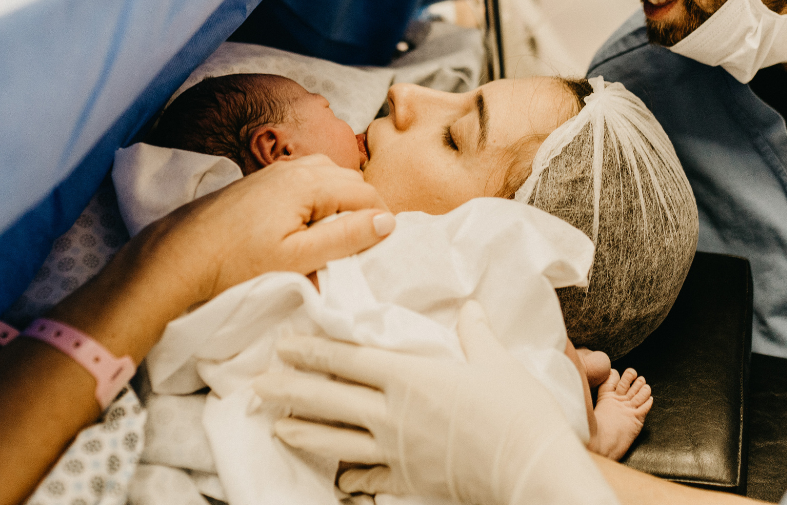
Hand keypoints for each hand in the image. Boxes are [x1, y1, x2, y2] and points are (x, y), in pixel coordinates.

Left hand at [130, 154, 394, 307]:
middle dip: (365, 207)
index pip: (366, 192)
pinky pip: (307, 179)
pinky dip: (320, 197)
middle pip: (350, 179)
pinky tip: (311, 223)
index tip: (385, 246)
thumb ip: (345, 237)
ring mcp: (275, 172)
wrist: (180, 255)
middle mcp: (295, 168)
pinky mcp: (261, 182)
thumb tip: (387, 221)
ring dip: (342, 200)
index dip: (383, 218)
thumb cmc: (237, 261)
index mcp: (309, 182)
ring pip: (328, 176)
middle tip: (366, 244)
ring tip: (341, 235)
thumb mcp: (298, 258)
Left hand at [254, 301, 618, 504]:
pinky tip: (336, 479)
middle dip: (290, 390)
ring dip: (303, 432)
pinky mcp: (409, 480)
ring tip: (277, 427)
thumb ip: (476, 333)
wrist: (529, 469)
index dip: (312, 351)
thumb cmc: (517, 412)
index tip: (283, 345)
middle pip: (329, 399)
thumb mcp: (496, 362)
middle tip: (257, 385)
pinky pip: (368, 478)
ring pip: (336, 441)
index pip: (347, 360)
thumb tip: (471, 307)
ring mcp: (397, 451)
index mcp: (409, 377)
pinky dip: (348, 477)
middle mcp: (392, 414)